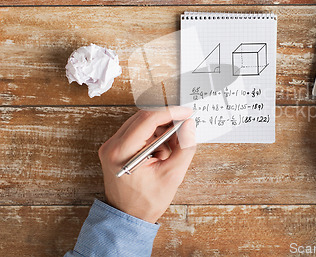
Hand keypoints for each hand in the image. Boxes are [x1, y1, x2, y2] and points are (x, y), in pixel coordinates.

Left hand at [98, 107, 195, 222]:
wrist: (128, 217)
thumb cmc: (146, 201)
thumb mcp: (172, 175)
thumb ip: (184, 147)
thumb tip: (189, 125)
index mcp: (122, 152)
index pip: (148, 120)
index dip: (171, 113)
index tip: (187, 113)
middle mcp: (112, 146)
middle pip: (143, 118)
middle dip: (167, 121)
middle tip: (184, 127)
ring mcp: (112, 146)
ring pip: (141, 123)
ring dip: (160, 130)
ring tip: (172, 148)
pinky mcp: (116, 148)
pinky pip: (137, 132)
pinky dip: (153, 136)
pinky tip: (162, 151)